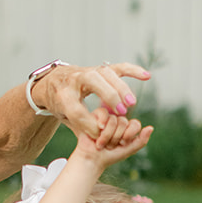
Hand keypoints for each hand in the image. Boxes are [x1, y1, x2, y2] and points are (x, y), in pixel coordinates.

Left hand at [32, 61, 150, 137]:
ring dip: (121, 87)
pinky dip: (133, 70)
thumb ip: (80, 125)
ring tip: (132, 103)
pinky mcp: (100, 69)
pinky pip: (118, 67)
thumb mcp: (63, 117)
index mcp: (62, 94)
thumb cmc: (61, 105)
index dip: (89, 124)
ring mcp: (88, 71)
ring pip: (107, 73)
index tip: (99, 134)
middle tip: (122, 113)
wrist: (54, 83)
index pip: (76, 110)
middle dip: (108, 96)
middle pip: (93, 82)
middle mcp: (74, 79)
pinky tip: (146, 76)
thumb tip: (101, 132)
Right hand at [74, 108, 152, 168]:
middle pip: (123, 122)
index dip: (129, 134)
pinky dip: (101, 125)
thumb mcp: (129, 150)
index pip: (135, 124)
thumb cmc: (110, 156)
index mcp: (127, 128)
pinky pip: (103, 113)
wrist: (92, 159)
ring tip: (101, 143)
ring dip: (107, 136)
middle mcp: (118, 121)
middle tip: (109, 145)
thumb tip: (151, 127)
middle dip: (116, 137)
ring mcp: (107, 118)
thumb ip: (141, 140)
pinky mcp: (95, 115)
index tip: (122, 144)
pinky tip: (97, 132)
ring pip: (113, 120)